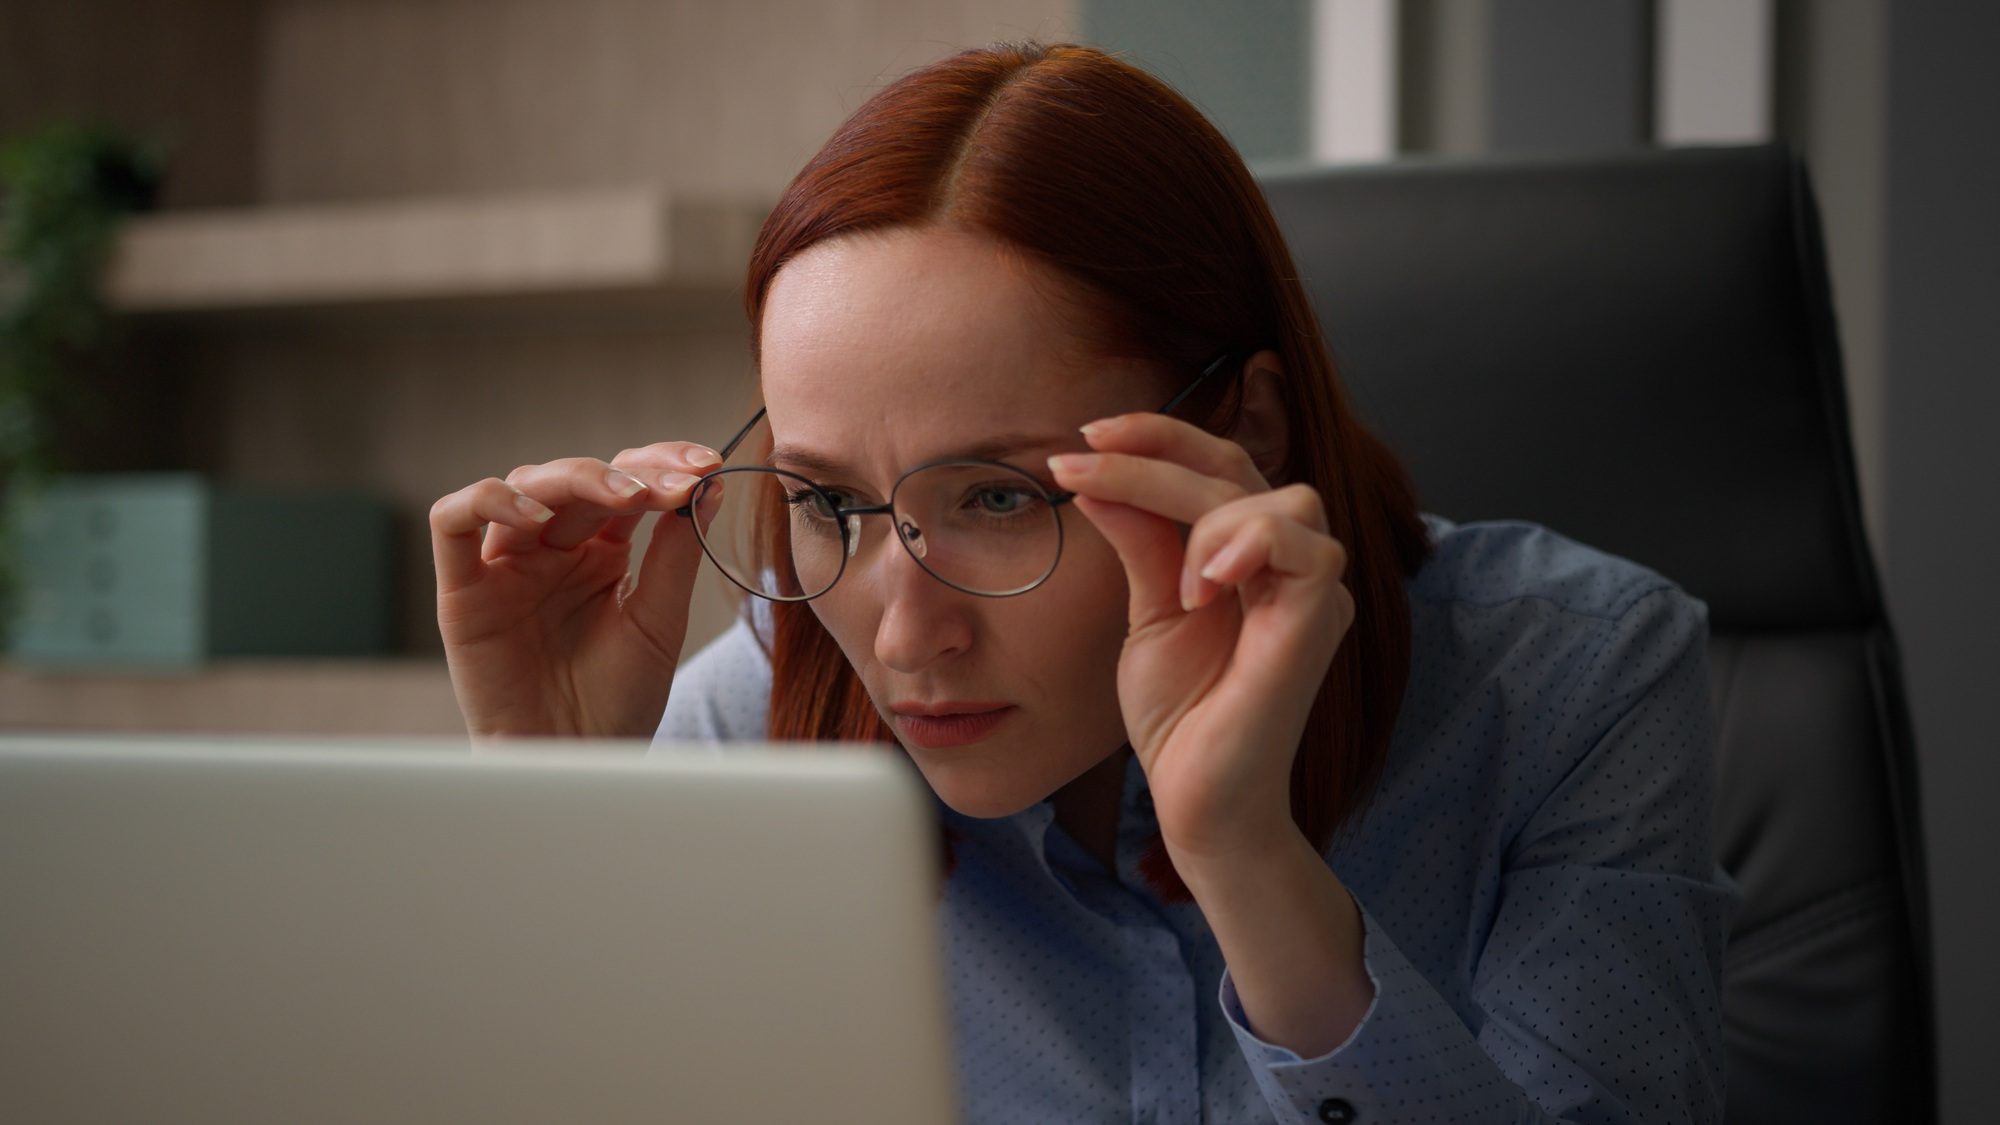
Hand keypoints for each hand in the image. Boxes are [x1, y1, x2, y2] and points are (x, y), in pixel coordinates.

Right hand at [429, 443, 724, 738]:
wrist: (576, 764)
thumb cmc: (617, 701)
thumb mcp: (659, 621)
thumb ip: (676, 553)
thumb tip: (709, 485)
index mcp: (601, 552)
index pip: (627, 484)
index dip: (663, 465)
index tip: (708, 466)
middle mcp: (552, 549)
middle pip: (580, 477)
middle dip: (632, 472)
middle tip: (677, 482)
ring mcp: (506, 565)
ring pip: (523, 484)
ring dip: (576, 476)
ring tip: (627, 497)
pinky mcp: (463, 590)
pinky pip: (452, 521)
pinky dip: (489, 502)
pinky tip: (538, 517)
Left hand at [1047, 413, 1354, 865]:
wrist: (1197, 798)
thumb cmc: (1181, 714)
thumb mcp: (1148, 609)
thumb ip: (1140, 539)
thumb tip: (1097, 474)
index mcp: (1252, 554)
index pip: (1218, 466)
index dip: (1159, 438)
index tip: (1087, 435)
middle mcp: (1291, 563)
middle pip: (1238, 467)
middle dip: (1154, 455)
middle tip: (1079, 460)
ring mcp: (1312, 591)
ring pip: (1277, 496)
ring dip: (1202, 511)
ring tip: (1172, 583)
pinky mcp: (1319, 621)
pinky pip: (1310, 550)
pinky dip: (1248, 548)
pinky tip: (1200, 589)